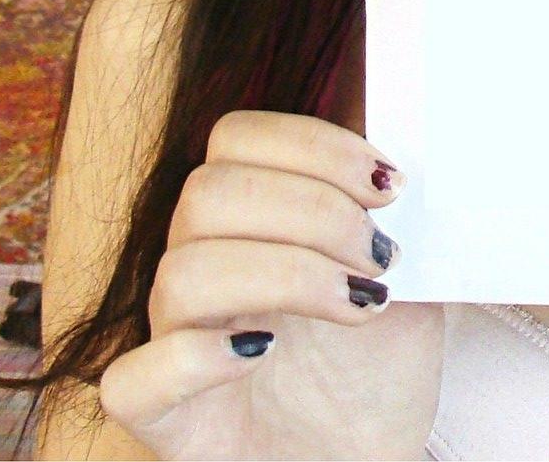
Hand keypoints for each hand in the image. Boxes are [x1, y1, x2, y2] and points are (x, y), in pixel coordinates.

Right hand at [94, 113, 442, 459]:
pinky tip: (265, 352)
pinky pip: (133, 379)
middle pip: (207, 194)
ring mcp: (174, 346)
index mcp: (247, 223)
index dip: (314, 147)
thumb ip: (395, 206)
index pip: (236, 139)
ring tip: (360, 302)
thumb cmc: (378, 371)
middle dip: (313, 210)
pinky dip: (199, 357)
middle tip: (380, 254)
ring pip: (182, 273)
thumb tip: (415, 120)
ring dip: (286, 274)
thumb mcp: (408, 271)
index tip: (389, 187)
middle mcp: (200, 273)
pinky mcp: (164, 422)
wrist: (371, 461)